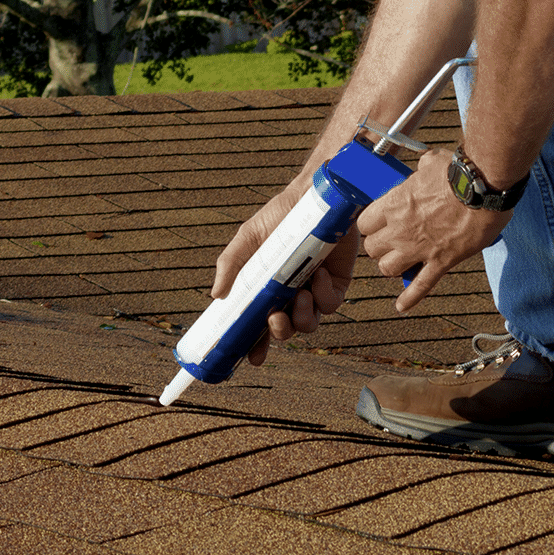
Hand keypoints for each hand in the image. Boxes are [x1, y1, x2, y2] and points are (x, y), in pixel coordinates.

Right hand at [211, 179, 358, 365]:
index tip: (252, 358)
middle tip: (275, 319)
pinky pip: (330, 304)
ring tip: (299, 295)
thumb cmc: (280, 215)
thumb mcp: (248, 238)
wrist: (314, 197)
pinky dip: (323, 296)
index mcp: (267, 288)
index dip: (256, 344)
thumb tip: (215, 296)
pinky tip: (318, 277)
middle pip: (285, 329)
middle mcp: (291, 292)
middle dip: (279, 332)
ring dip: (302, 318)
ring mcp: (314, 289)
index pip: (259, 323)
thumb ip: (230, 265)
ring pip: (309, 323)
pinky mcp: (338, 283)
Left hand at [359, 149, 513, 311]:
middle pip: (372, 249)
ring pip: (388, 269)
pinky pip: (421, 286)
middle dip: (379, 247)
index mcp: (394, 204)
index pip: (364, 223)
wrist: (485, 188)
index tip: (379, 224)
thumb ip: (422, 168)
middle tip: (390, 243)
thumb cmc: (460, 172)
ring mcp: (420, 248)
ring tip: (400, 262)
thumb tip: (426, 164)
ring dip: (392, 267)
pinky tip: (402, 306)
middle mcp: (400, 230)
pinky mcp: (441, 262)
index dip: (371, 225)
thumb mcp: (433, 161)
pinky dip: (411, 298)